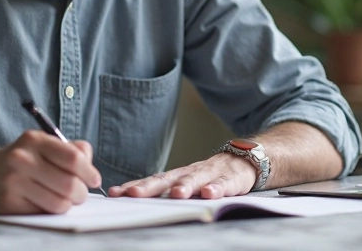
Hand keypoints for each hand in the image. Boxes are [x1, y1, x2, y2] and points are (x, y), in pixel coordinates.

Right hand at [0, 131, 102, 213]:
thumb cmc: (22, 159)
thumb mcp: (43, 144)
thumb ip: (71, 150)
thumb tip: (90, 166)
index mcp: (35, 140)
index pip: (73, 158)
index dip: (89, 172)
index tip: (94, 180)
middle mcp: (22, 159)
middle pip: (69, 184)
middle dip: (81, 193)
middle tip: (79, 194)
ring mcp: (14, 182)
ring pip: (59, 203)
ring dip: (68, 205)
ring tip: (64, 199)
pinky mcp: (9, 203)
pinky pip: (43, 213)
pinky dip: (51, 211)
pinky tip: (45, 203)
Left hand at [107, 153, 255, 199]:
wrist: (246, 159)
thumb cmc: (212, 175)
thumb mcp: (189, 182)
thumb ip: (169, 191)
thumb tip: (138, 201)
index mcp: (179, 175)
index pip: (153, 180)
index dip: (135, 186)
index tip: (115, 193)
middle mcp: (192, 172)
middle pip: (168, 179)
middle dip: (150, 187)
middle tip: (133, 194)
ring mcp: (212, 173)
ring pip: (196, 179)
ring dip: (185, 186)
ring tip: (175, 194)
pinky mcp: (232, 177)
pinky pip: (225, 183)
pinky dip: (217, 188)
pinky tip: (209, 194)